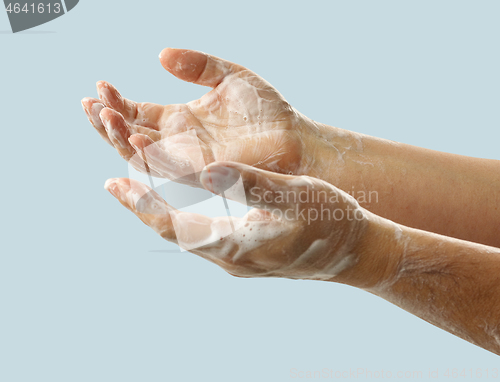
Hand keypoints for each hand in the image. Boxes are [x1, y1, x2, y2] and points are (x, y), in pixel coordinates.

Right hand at [82, 48, 326, 186]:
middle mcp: (178, 143)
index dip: (117, 102)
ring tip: (102, 115)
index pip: (138, 113)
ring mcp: (189, 161)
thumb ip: (197, 65)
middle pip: (131, 136)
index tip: (101, 84)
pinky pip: (168, 168)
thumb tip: (161, 54)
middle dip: (106, 122)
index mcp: (181, 120)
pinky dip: (148, 155)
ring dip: (120, 138)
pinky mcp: (202, 174)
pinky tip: (132, 137)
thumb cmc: (267, 110)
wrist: (296, 138)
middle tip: (88, 103)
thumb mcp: (229, 75)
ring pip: (142, 154)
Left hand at [103, 161, 383, 282]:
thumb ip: (250, 184)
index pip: (173, 223)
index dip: (143, 202)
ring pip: (186, 234)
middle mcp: (228, 257)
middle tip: (115, 182)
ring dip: (161, 211)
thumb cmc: (330, 222)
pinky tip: (183, 203)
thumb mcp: (293, 196)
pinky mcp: (247, 254)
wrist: (354, 252)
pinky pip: (203, 235)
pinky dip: (184, 216)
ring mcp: (237, 259)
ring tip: (140, 190)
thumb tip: (205, 171)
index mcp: (235, 244)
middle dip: (143, 206)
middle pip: (172, 231)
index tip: (116, 180)